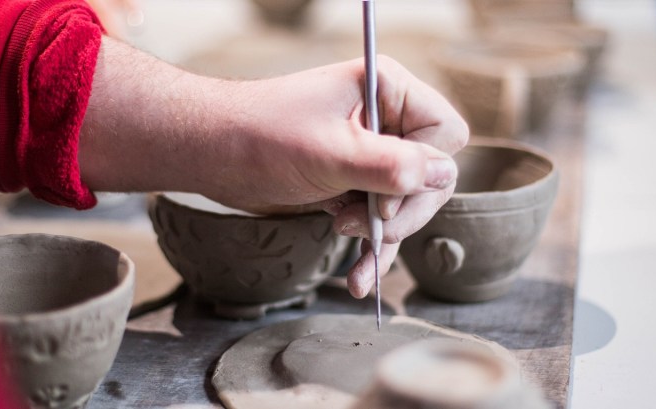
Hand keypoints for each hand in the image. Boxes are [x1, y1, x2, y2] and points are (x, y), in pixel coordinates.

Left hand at [79, 38, 467, 297]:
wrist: (210, 155)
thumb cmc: (260, 137)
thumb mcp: (331, 153)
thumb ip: (390, 166)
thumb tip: (442, 176)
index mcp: (386, 90)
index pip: (444, 134)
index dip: (424, 169)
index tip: (386, 196)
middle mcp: (384, 120)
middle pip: (431, 176)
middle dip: (402, 211)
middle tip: (366, 226)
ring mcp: (369, 154)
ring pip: (406, 205)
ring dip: (385, 238)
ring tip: (358, 264)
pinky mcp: (351, 184)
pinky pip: (378, 221)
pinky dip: (371, 249)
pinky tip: (360, 277)